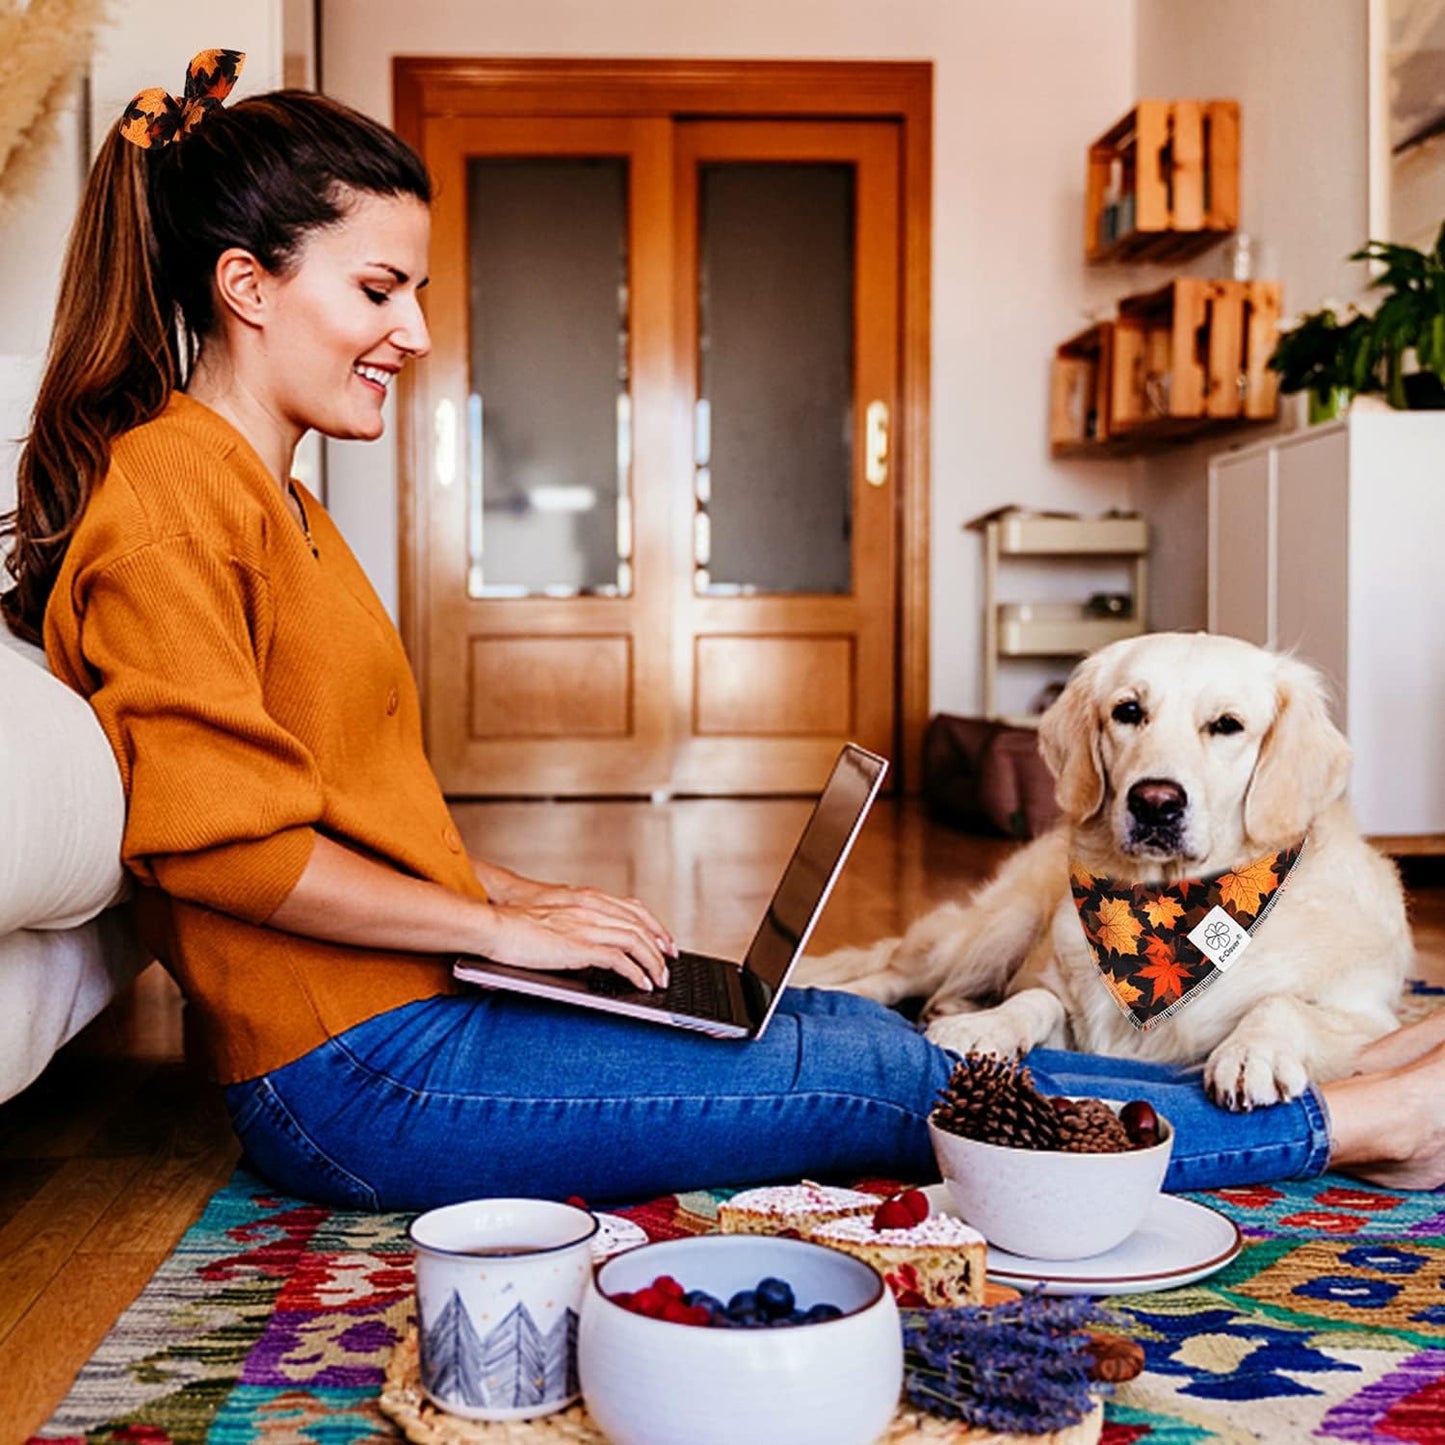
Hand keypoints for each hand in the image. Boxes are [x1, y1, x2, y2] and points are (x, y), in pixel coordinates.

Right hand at [480, 894, 672, 990]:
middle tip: (669, 964)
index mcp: (586, 900)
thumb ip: (574, 921)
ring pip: (635, 941)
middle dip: (660, 946)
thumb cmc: (516, 923)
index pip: (633, 909)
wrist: (496, 924)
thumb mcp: (554, 914)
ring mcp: (586, 927)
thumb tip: (586, 941)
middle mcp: (591, 909)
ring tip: (659, 979)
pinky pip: (619, 960)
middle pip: (640, 925)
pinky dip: (635, 972)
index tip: (665, 940)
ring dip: (653, 962)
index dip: (654, 925)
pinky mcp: (579, 947)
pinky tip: (641, 984)